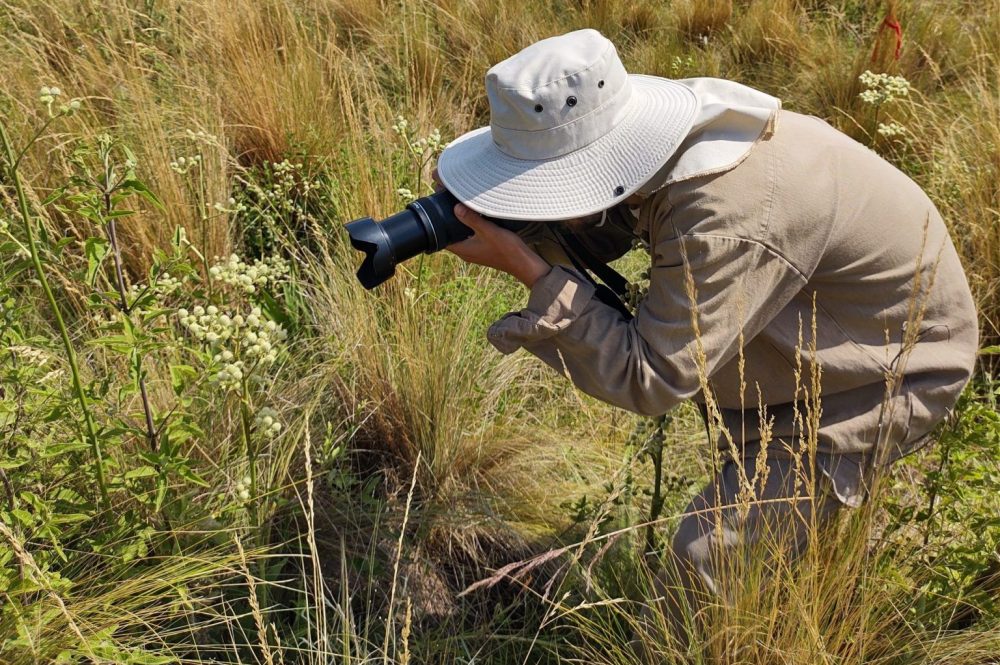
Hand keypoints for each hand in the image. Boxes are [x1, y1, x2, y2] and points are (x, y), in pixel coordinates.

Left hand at [433, 167, 550, 287]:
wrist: (524, 263)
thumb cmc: (507, 249)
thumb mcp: (489, 231)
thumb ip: (472, 219)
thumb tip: (455, 208)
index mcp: (463, 250)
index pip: (442, 238)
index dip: (438, 225)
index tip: (438, 210)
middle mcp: (467, 252)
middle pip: (451, 235)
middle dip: (449, 221)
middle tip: (448, 204)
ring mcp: (475, 251)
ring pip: (461, 235)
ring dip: (460, 223)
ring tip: (460, 206)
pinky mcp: (483, 248)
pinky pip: (471, 236)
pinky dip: (470, 227)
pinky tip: (476, 216)